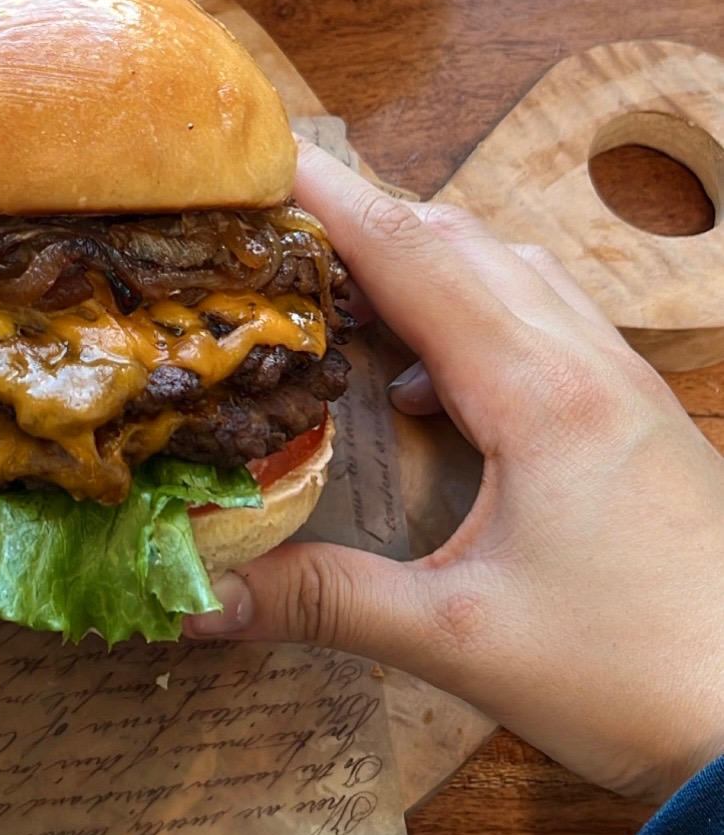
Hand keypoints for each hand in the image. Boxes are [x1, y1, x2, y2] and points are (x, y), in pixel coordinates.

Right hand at [184, 141, 723, 805]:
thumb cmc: (628, 677)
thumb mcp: (459, 639)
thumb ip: (325, 603)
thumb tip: (200, 600)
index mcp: (539, 394)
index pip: (415, 259)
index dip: (332, 201)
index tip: (262, 158)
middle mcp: (586, 364)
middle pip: (462, 243)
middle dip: (366, 221)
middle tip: (279, 232)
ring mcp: (621, 383)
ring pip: (510, 270)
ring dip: (425, 261)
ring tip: (348, 294)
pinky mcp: (635, 415)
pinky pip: (545, 317)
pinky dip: (473, 314)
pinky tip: (436, 389)